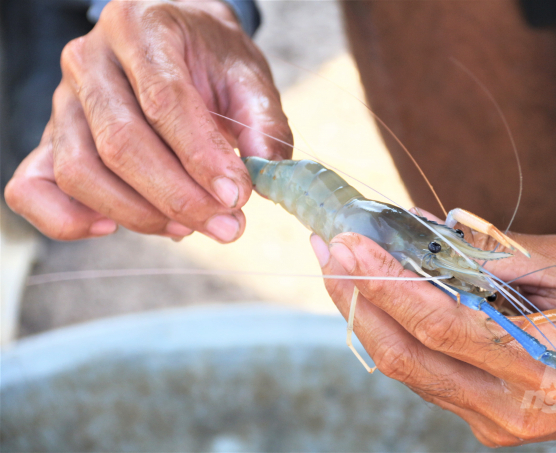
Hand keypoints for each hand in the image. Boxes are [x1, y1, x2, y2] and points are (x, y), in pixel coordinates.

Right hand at [4, 0, 291, 241]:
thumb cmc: (209, 60)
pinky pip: (33, 187)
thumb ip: (263, 120)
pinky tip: (112, 227)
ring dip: (138, 214)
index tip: (237, 197)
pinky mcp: (51, 138)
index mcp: (142, 29)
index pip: (165, 100)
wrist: (171, 40)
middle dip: (178, 198)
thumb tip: (265, 172)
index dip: (201, 156)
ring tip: (190, 228)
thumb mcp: (248, 76)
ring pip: (81, 171)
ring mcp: (63, 101)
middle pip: (121, 143)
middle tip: (227, 227)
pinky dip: (65, 219)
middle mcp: (91, 60)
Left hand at [310, 216, 555, 445]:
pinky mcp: (488, 421)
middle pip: (405, 357)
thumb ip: (491, 255)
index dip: (385, 284)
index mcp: (537, 367)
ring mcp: (494, 423)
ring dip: (367, 318)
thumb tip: (423, 229)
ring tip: (341, 268)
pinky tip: (379, 300)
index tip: (347, 244)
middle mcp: (506, 408)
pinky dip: (397, 336)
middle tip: (327, 252)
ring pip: (408, 371)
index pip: (437, 325)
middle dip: (356, 301)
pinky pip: (427, 377)